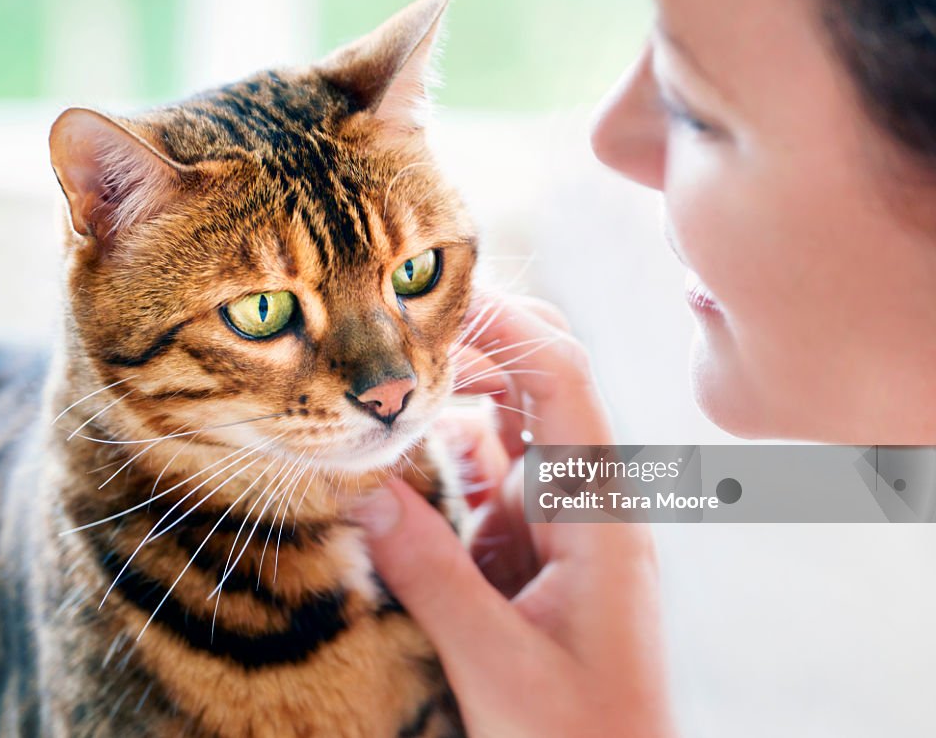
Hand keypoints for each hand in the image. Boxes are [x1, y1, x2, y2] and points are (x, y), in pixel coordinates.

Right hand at [352, 294, 675, 737]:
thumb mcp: (498, 663)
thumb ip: (431, 574)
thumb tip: (361, 488)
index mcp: (598, 511)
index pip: (560, 379)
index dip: (501, 323)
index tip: (428, 296)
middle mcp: (581, 498)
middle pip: (539, 379)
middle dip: (475, 342)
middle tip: (393, 327)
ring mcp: (552, 519)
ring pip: (504, 423)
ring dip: (448, 396)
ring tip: (380, 379)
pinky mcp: (524, 546)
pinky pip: (480, 476)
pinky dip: (436, 456)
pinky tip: (391, 452)